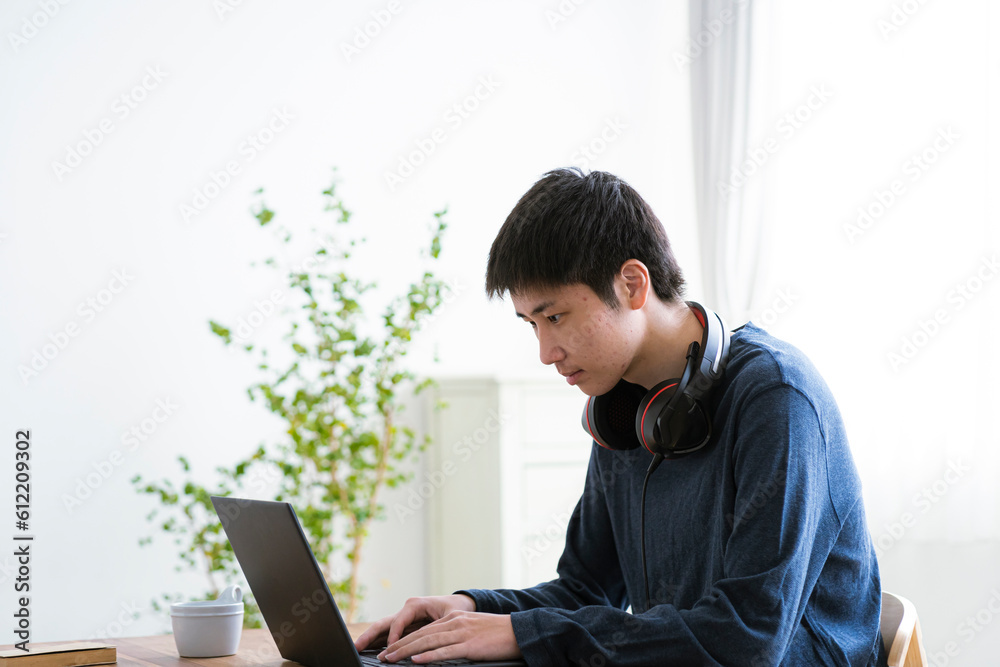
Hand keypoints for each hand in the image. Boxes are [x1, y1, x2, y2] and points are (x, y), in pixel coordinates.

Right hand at [353, 594, 476, 651]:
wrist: (462, 604)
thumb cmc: (456, 609)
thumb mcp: (449, 618)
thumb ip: (435, 628)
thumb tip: (425, 641)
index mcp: (415, 604)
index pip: (398, 622)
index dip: (393, 636)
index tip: (390, 650)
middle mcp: (406, 610)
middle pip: (384, 623)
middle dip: (370, 635)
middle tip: (357, 646)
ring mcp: (404, 618)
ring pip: (383, 629)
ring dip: (371, 639)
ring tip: (357, 648)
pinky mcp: (406, 626)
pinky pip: (389, 634)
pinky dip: (379, 642)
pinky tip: (369, 650)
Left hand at [377, 610, 521, 663]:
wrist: (518, 632)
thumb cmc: (496, 634)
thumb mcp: (471, 629)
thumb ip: (454, 635)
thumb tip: (436, 648)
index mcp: (453, 619)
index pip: (423, 629)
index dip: (403, 639)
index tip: (389, 649)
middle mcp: (454, 623)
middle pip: (420, 635)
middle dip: (399, 646)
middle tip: (383, 655)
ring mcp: (461, 633)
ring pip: (427, 642)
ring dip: (406, 651)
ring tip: (391, 659)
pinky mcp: (469, 645)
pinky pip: (445, 652)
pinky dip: (428, 656)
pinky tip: (416, 661)